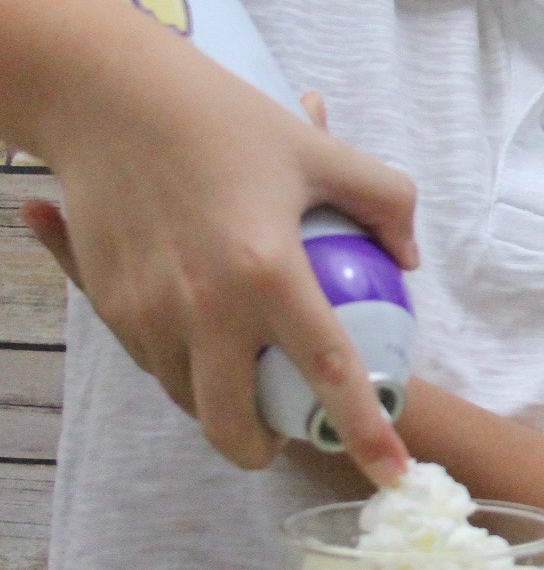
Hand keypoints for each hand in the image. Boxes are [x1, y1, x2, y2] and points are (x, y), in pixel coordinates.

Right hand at [22, 12, 413, 485]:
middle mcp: (204, 308)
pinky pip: (151, 360)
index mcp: (267, 274)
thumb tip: (409, 258)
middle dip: (260, 448)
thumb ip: (383, 200)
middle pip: (233, 424)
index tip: (391, 472)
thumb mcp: (317, 150)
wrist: (108, 97)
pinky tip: (195, 333)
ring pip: (185, 397)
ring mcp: (149, 313)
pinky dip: (176, 363)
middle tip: (279, 432)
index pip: (329, 374)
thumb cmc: (223, 117)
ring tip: (239, 377)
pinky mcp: (110, 305)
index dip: (364, 432)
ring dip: (215, 403)